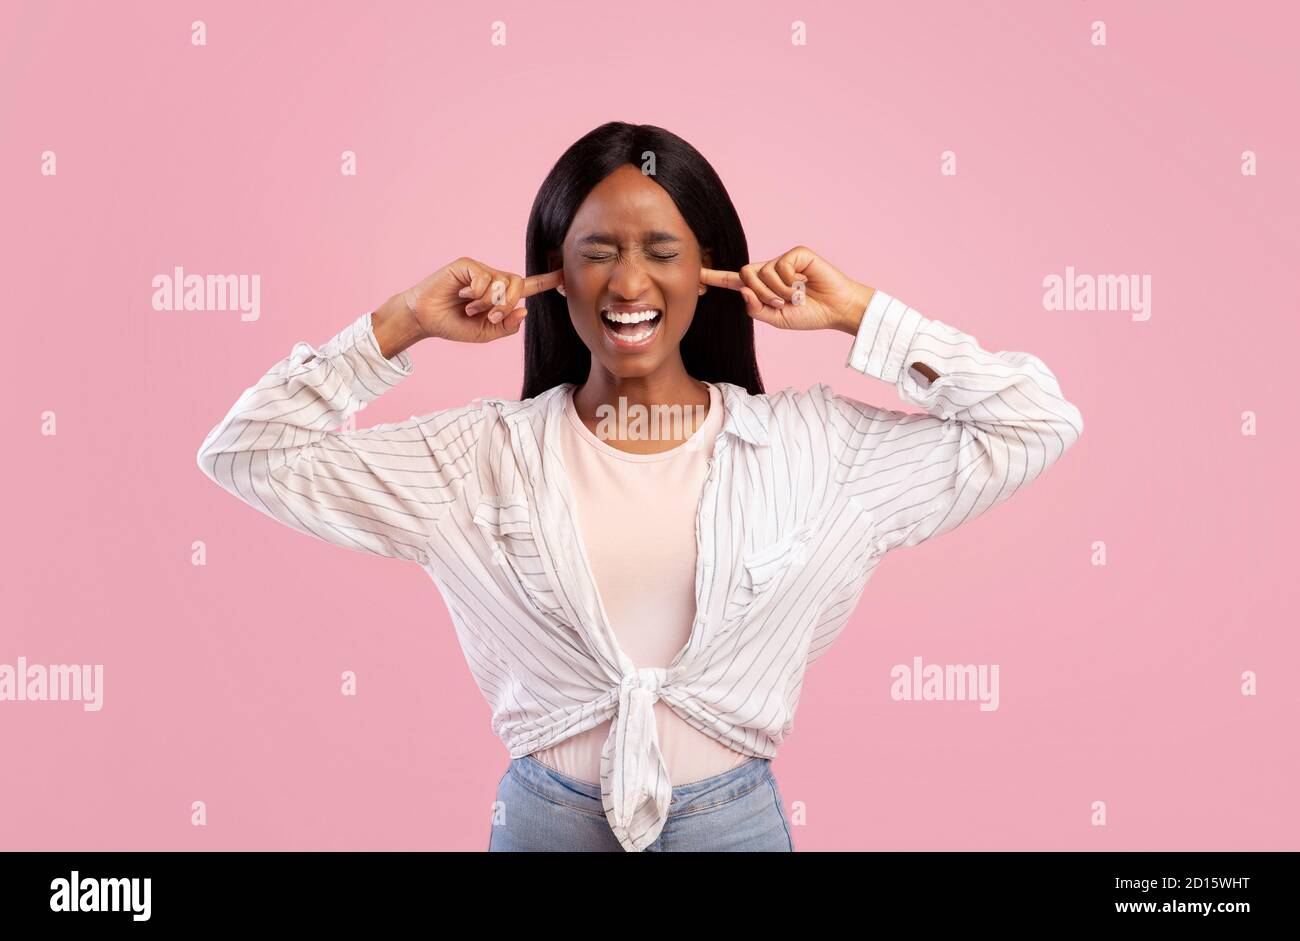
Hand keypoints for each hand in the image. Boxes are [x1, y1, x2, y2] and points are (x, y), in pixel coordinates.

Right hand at [399, 257, 562, 342]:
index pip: (528, 286)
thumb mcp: (485, 334)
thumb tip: (524, 310)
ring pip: (502, 283)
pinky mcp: (467, 265)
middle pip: (518, 285)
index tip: (565, 274)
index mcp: (500, 296)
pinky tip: (461, 296)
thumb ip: (506, 326)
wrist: (426, 320)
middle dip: (507, 305)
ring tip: (469, 308)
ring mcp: (481, 271)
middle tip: (489, 316)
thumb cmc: (454, 325)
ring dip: (488, 303)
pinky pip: (485, 279)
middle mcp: (493, 280)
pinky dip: (476, 294)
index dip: (547, 281)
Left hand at [700, 246, 872, 333]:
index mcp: (762, 288)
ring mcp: (783, 261)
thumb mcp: (776, 319)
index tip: (696, 272)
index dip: (715, 277)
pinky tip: (805, 285)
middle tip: (781, 304)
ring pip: (762, 273)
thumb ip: (755, 308)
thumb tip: (742, 290)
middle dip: (759, 294)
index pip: (734, 281)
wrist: (836, 310)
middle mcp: (769, 271)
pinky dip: (790, 282)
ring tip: (797, 296)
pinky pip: (780, 267)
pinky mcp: (797, 254)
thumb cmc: (809, 315)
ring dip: (778, 292)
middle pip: (745, 275)